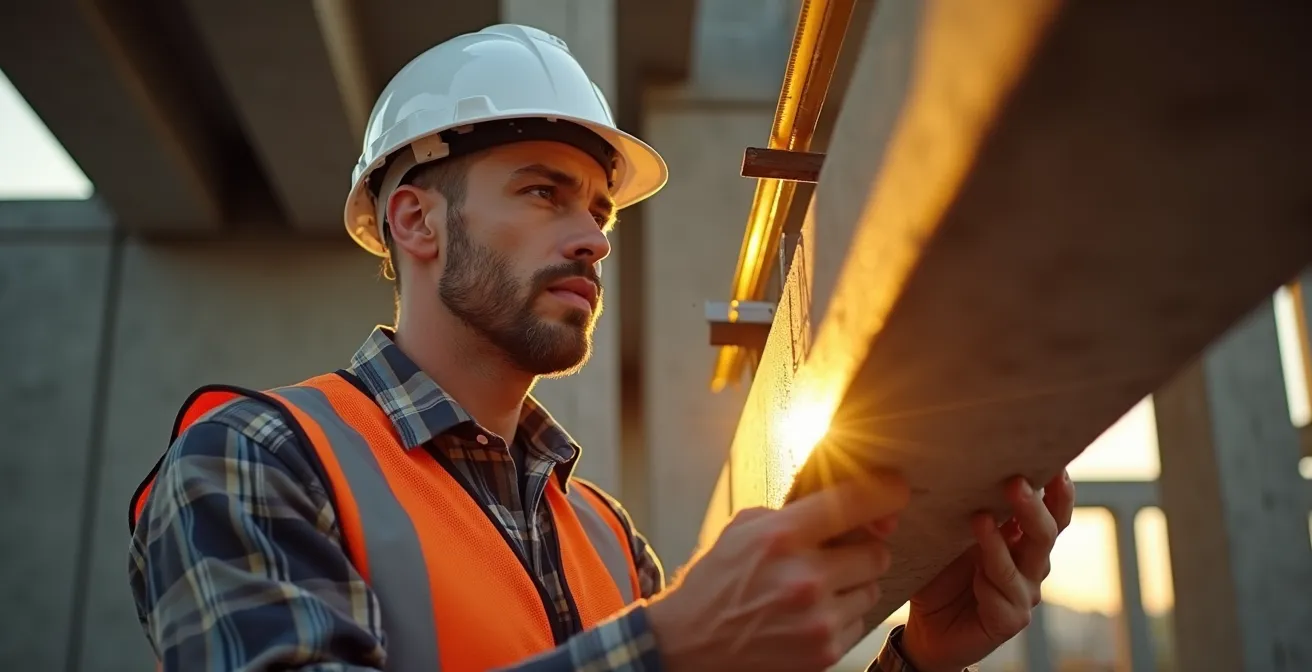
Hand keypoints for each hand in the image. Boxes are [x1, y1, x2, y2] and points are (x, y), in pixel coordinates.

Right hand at [646, 474, 909, 671]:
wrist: (691, 643)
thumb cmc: (719, 580)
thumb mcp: (746, 528)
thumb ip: (799, 513)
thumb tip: (855, 504)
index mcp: (781, 537)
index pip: (856, 501)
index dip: (886, 490)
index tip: (895, 488)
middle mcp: (804, 578)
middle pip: (876, 552)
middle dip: (861, 551)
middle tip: (836, 556)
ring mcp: (818, 620)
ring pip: (871, 589)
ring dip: (852, 586)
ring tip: (815, 590)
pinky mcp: (825, 652)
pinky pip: (860, 622)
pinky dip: (841, 617)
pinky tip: (809, 616)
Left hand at [900, 470, 1075, 671]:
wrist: (927, 627)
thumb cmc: (941, 574)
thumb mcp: (949, 535)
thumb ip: (962, 508)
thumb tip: (957, 466)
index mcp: (1021, 539)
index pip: (1052, 511)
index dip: (1058, 491)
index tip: (1055, 465)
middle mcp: (1030, 564)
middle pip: (1046, 533)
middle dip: (1033, 508)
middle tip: (1015, 482)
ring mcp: (1023, 593)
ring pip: (1022, 566)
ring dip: (999, 543)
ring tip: (979, 518)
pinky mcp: (1009, 621)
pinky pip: (1003, 599)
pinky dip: (988, 585)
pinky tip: (975, 579)